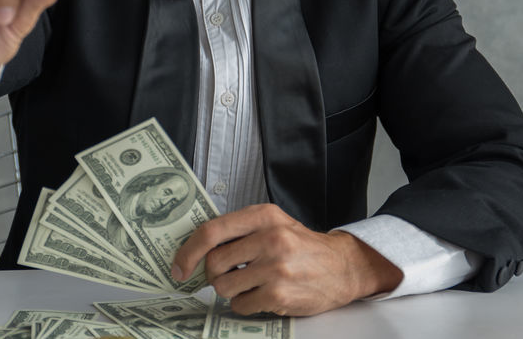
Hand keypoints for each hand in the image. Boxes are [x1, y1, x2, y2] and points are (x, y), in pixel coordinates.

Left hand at [170, 204, 402, 315]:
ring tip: (250, 284)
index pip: (212, 231)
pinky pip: (241, 305)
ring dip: (231, 290)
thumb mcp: (274, 224)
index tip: (179, 266)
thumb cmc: (302, 246)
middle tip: (229, 274)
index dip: (188, 251)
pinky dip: (245, 304)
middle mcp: (269, 239)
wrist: (343, 267)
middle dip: (214, 273)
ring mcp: (275, 268)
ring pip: (224, 287)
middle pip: (214, 263)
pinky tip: (262, 296)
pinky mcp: (279, 295)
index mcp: (264, 216)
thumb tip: (197, 249)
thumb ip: (241, 230)